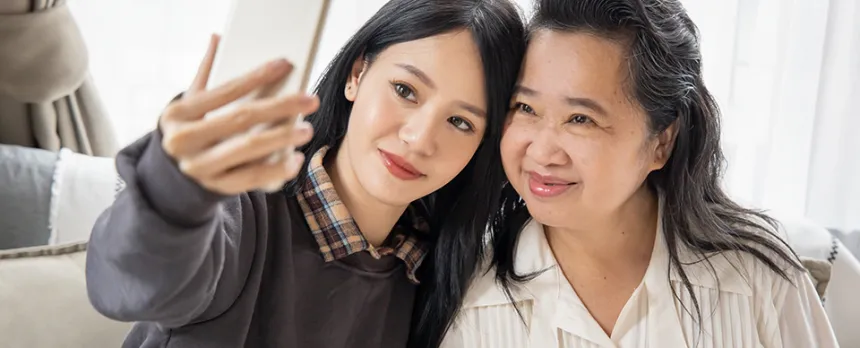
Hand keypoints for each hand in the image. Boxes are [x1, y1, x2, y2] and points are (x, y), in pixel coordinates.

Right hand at [159, 34, 317, 194]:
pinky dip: (277, 170)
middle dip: (280, 108)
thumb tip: (218, 37)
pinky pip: (251, 179)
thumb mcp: (190, 103)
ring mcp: (200, 168)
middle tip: (310, 100)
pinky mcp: (216, 188)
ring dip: (282, 138)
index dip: (256, 77)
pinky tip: (296, 159)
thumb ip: (206, 72)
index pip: (224, 92)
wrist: (172, 177)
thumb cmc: (190, 130)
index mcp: (178, 114)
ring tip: (307, 129)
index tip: (285, 65)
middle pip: (240, 120)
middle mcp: (184, 142)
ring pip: (248, 150)